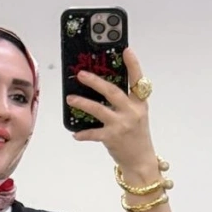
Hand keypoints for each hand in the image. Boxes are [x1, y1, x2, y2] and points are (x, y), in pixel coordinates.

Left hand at [66, 46, 156, 173]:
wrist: (141, 161)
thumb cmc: (137, 136)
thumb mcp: (137, 114)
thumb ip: (125, 101)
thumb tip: (102, 88)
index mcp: (139, 103)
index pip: (138, 80)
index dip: (133, 64)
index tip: (126, 50)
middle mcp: (131, 112)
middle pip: (112, 91)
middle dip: (95, 81)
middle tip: (81, 74)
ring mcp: (121, 124)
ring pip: (99, 109)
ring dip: (82, 103)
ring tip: (70, 98)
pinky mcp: (112, 138)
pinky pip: (93, 133)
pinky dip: (83, 133)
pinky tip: (75, 133)